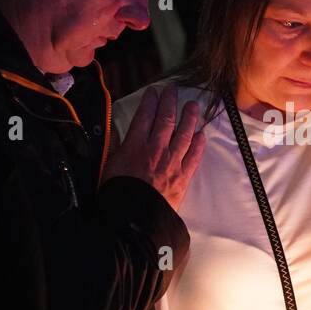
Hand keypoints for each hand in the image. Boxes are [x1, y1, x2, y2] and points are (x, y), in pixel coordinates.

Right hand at [103, 86, 206, 209]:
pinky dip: (199, 145)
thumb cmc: (116, 194)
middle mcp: (156, 149)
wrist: (133, 219)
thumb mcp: (108, 166)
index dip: (150, 101)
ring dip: (189, 118)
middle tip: (173, 90)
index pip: (144, 116)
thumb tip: (121, 135)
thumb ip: (117, 148)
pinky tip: (202, 135)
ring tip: (193, 105)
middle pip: (166, 120)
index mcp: (135, 145)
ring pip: (184, 134)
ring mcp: (172, 162)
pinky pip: (194, 157)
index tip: (154, 91)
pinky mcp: (183, 177)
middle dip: (170, 102)